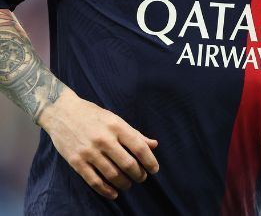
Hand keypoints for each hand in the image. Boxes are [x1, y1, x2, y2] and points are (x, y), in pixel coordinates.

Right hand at [37, 90, 158, 198]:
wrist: (61, 112)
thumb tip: (154, 145)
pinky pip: (93, 180)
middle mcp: (104, 139)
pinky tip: (113, 193)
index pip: (139, 148)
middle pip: (127, 163)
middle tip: (142, 178)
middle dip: (138, 174)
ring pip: (112, 174)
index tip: (154, 169)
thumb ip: (134, 133)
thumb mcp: (116, 119)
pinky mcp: (76, 161)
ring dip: (124, 183)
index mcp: (117, 127)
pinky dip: (105, 190)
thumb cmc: (93, 115)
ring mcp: (89, 151)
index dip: (150, 161)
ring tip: (128, 184)